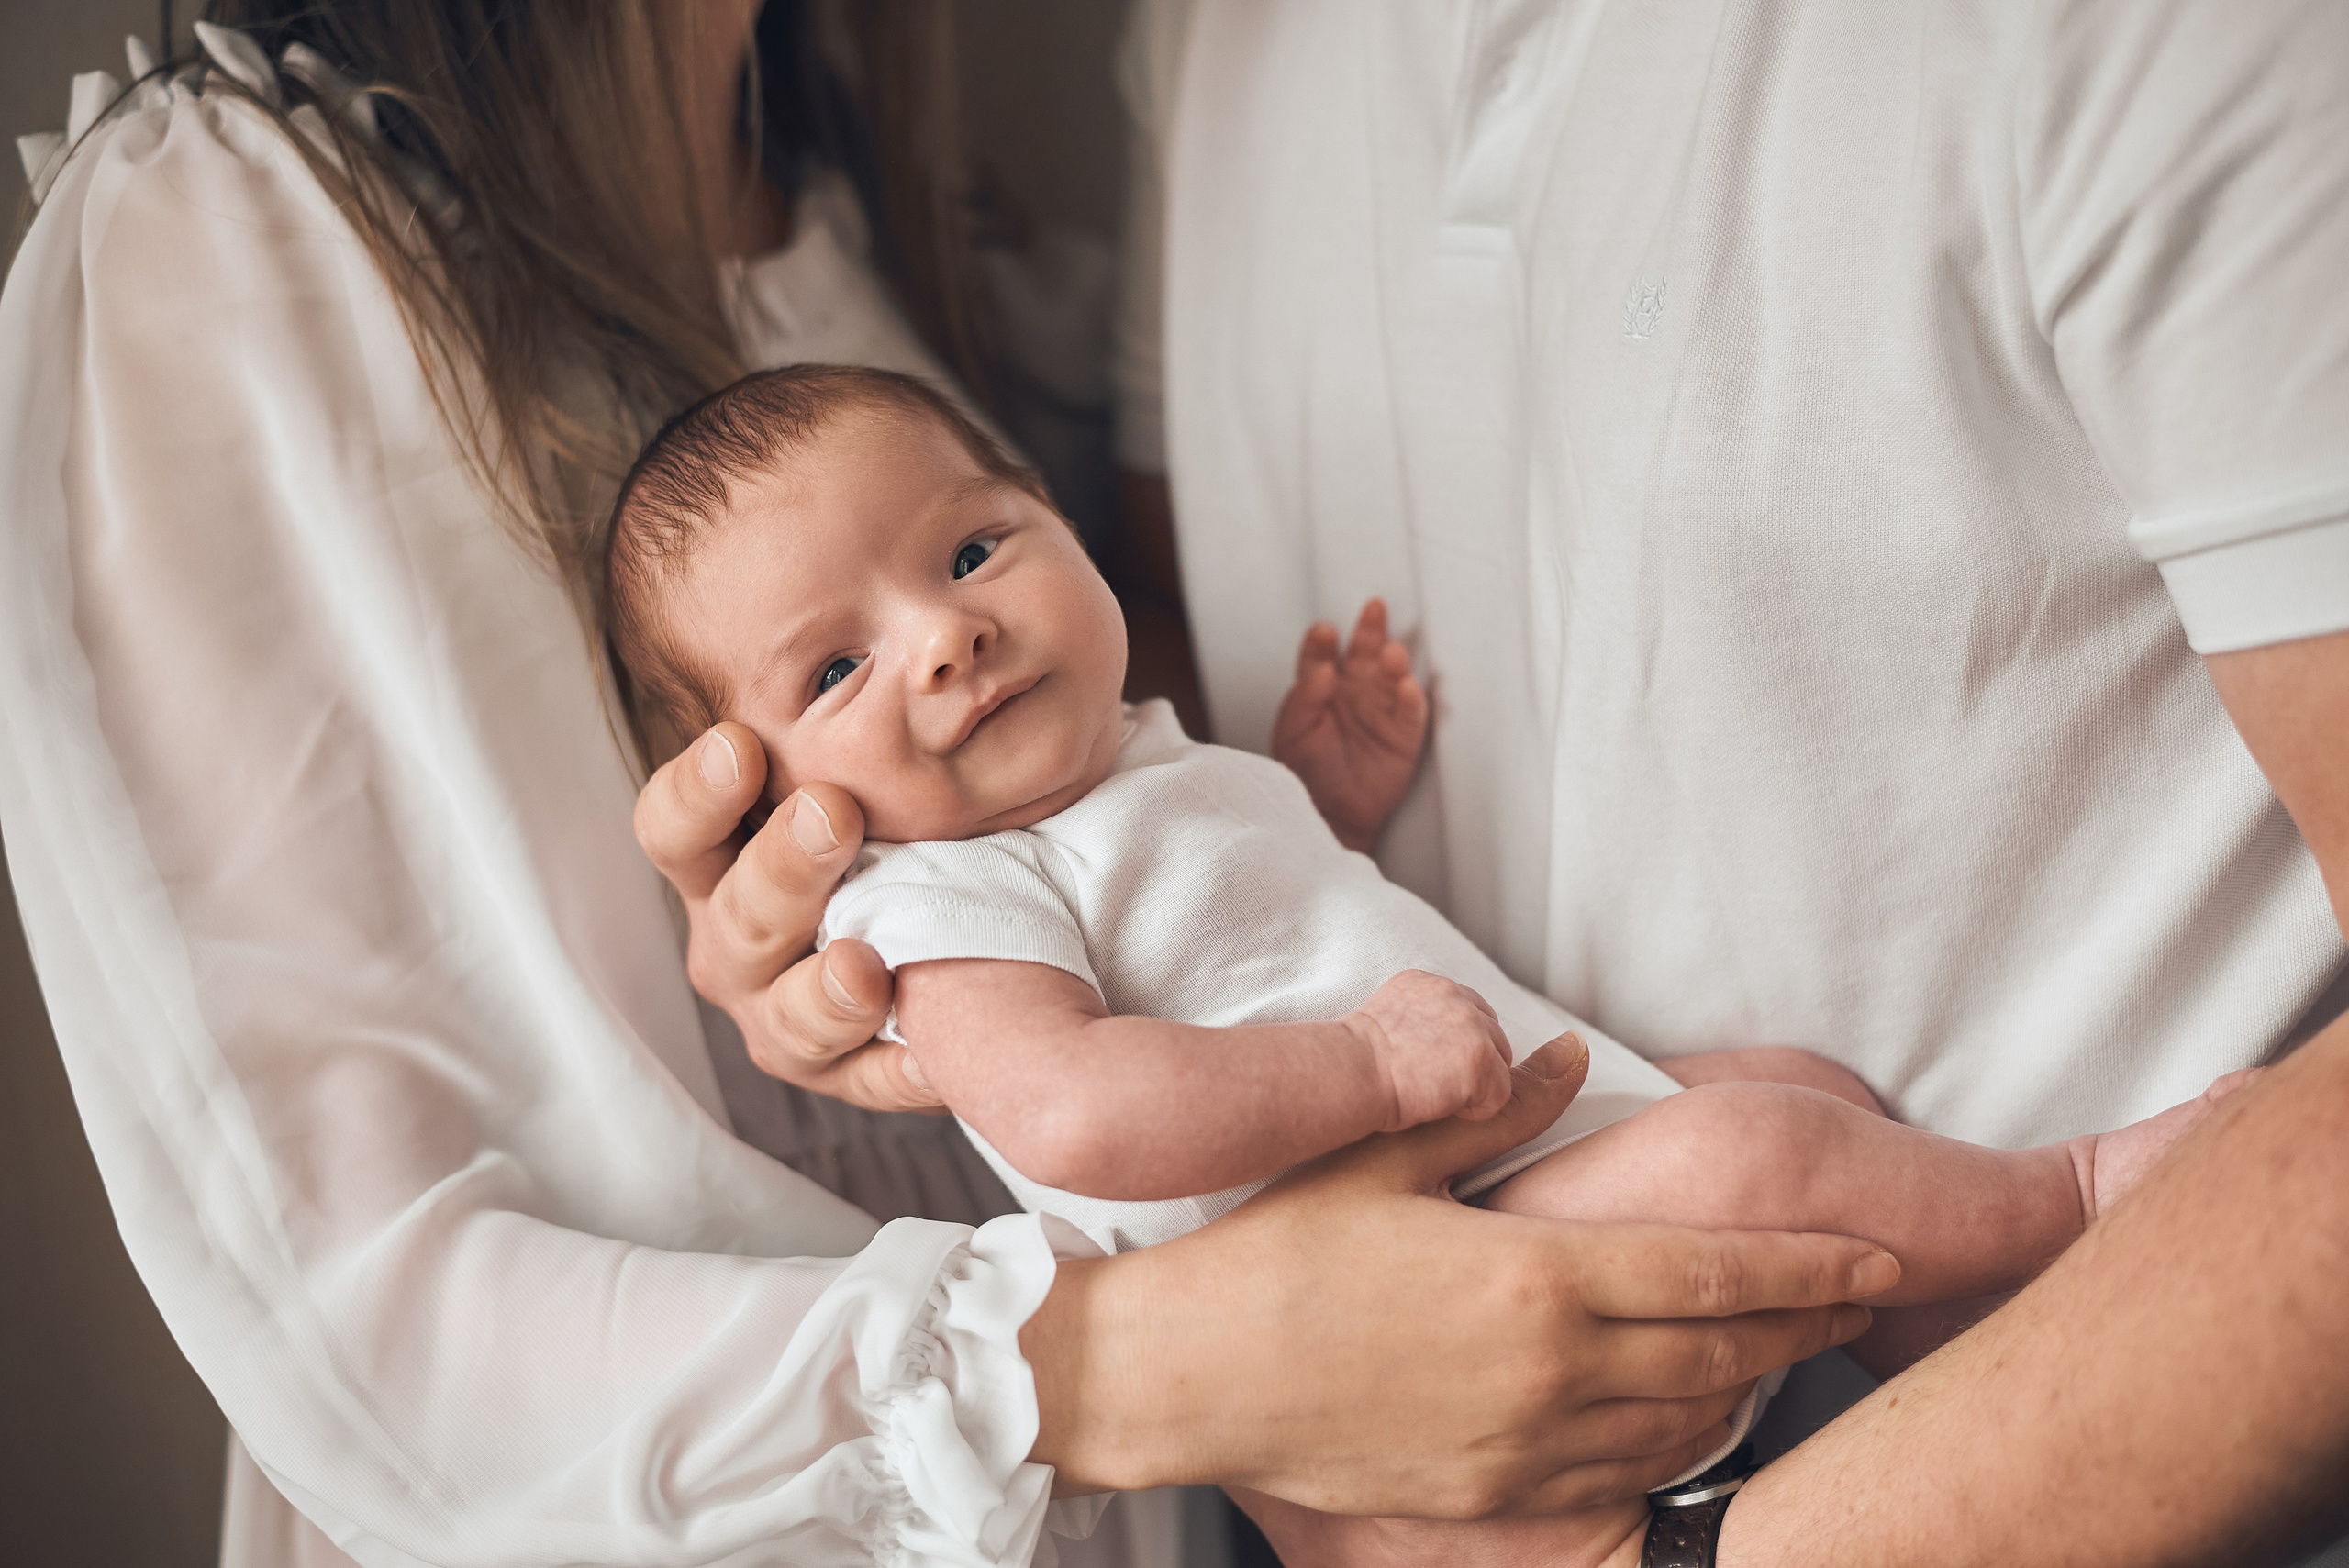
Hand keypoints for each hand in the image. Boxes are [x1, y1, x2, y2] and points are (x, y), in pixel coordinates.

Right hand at [632, 722, 940, 1110]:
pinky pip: (866, 1080)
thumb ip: (871, 716)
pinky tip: (932, 1054)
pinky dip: (898, 1068)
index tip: (741, 746)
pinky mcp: (844, 1072)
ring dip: (824, 992)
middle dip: (784, 867)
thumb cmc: (892, 818)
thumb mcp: (872, 765)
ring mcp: (780, 1013)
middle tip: (834, 814)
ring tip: (867, 965)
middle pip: (738, 915)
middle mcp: (734, 940)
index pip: (674, 827)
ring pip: (783, 1016)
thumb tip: (933, 632)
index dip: (696, 793)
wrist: (955, 906)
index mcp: (721, 857)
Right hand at [1025, 1038, 1898, 1515]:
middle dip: (1803, 1326)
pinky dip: (1676, 1445)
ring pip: (1683, 1423)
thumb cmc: (1275, 1254)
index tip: (1880, 1257)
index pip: (1716, 1271)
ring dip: (1748, 1388)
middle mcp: (1553, 1371)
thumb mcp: (1380, 1159)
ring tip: (1784, 1354)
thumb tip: (1569, 1056)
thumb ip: (1492, 1109)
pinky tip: (1686, 1421)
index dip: (1809, 1266)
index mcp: (1536, 1277)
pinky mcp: (1492, 1496)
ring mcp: (1527, 1444)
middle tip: (1860, 1303)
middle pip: (1722, 1353)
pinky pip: (1620, 1476)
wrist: (1187, 1378)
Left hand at [1272, 599, 1429, 851]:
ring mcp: (1380, 711)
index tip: (1325, 632)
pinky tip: (1406, 687)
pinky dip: (1411, 698)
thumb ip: (1304, 699)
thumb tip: (1324, 669)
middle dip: (1370, 631)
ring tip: (1391, 653)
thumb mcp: (1292, 732)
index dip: (1323, 643)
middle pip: (1364, 654)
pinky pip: (1411, 712)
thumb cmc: (1304, 771)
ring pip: (1392, 676)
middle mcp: (1354, 692)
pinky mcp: (1403, 735)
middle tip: (1373, 609)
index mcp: (1322, 687)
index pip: (1322, 655)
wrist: (1328, 814)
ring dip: (1394, 662)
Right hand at [1346, 970, 1515, 1128]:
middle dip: (1474, 1064)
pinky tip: (1442, 1107)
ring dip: (1476, 1085)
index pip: (1469, 1011)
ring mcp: (1472, 1025)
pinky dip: (1477, 1110)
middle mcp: (1454, 996)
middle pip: (1493, 1034)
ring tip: (1436, 1096)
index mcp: (1427, 984)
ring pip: (1499, 1063)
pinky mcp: (1481, 1059)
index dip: (1458, 1046)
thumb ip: (1417, 1019)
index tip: (1433, 1066)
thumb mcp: (1385, 1021)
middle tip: (1437, 1086)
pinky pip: (1499, 1095)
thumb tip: (1435, 1045)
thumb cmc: (1354, 1063)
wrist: (1348, 1072)